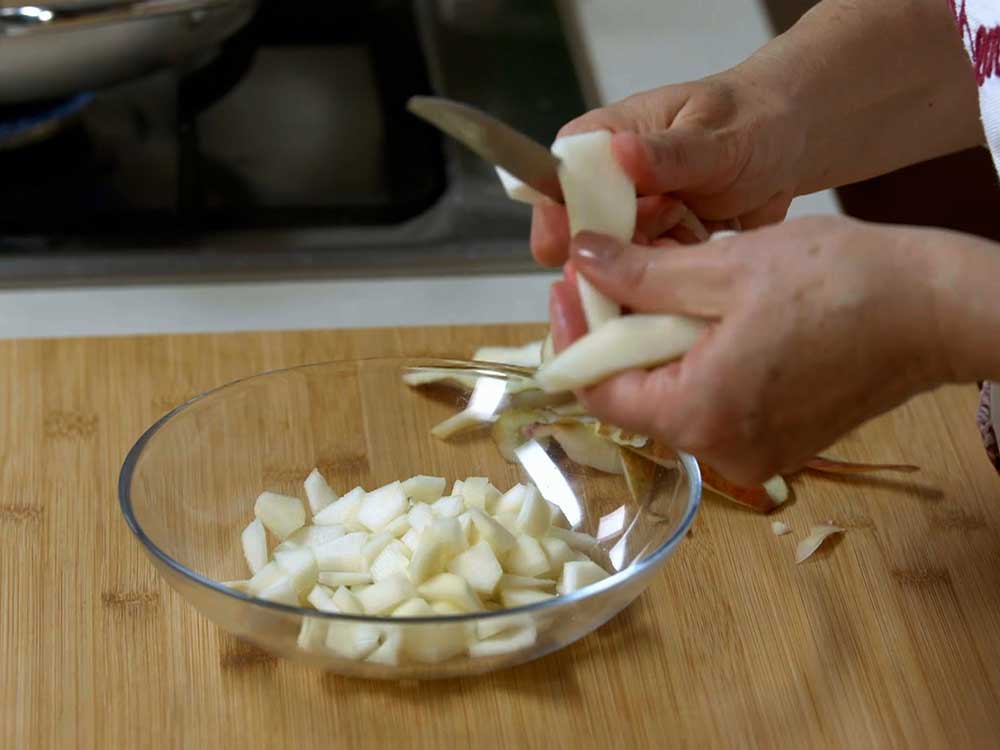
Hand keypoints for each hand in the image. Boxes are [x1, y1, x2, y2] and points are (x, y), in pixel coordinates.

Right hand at [531, 66, 806, 266]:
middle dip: (622, 247)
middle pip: (582, 239)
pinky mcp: (659, 258)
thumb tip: (622, 153)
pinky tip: (709, 245)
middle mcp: (607, 190)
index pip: (553, 185)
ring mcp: (633, 228)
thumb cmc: (751, 120)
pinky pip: (653, 286)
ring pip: (617, 269)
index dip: (559, 219)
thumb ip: (671, 153)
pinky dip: (681, 277)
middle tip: (671, 220)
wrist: (792, 145)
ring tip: (698, 226)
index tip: (578, 244)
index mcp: (601, 144)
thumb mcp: (716, 133)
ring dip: (656, 263)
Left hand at [549, 216, 957, 484]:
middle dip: (612, 336)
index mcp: (699, 414)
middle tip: (608, 275)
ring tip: (655, 285)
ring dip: (653, 344)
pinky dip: (694, 361)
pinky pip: (712, 403)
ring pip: (672, 398)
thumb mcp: (724, 267)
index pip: (597, 392)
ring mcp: (753, 453)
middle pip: (633, 396)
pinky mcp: (779, 440)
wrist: (938, 310)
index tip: (567, 286)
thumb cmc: (841, 282)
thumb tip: (581, 261)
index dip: (573, 338)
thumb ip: (640, 274)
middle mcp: (721, 452)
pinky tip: (702, 314)